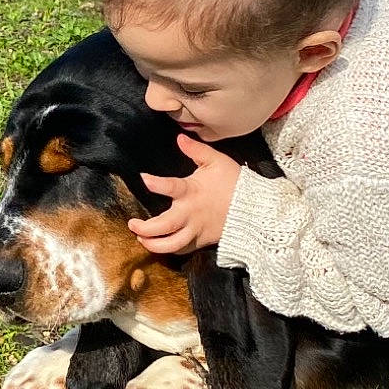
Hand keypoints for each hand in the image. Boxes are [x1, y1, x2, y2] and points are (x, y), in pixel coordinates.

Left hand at [129, 133, 242, 255]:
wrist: (255, 208)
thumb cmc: (235, 183)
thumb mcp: (217, 161)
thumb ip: (196, 150)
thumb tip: (179, 138)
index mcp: (192, 192)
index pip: (171, 187)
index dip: (155, 183)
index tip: (143, 179)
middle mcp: (191, 213)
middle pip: (163, 226)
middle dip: (144, 228)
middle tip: (132, 224)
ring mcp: (196, 230)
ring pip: (171, 245)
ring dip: (153, 245)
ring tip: (142, 240)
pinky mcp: (202, 241)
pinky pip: (183, 250)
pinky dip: (170, 250)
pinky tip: (160, 245)